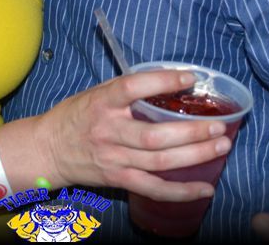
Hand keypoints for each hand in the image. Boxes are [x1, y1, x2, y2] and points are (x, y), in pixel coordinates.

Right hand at [36, 70, 230, 201]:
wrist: (47, 149)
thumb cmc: (76, 116)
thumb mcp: (96, 93)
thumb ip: (127, 90)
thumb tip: (170, 80)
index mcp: (102, 102)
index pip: (133, 88)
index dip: (162, 82)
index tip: (190, 78)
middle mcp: (108, 130)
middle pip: (154, 135)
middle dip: (191, 132)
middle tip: (219, 126)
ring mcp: (113, 158)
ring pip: (159, 162)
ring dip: (194, 156)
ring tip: (221, 147)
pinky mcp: (118, 179)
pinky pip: (153, 188)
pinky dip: (181, 191)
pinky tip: (205, 188)